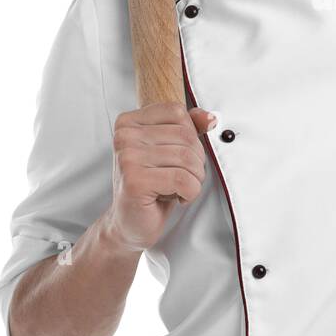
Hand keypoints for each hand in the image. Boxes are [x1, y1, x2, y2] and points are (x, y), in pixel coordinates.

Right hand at [107, 102, 213, 251]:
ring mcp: (127, 158)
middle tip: (182, 177)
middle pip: (185, 135)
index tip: (178, 156)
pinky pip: (183, 180)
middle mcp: (124, 136)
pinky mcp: (135, 181)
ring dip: (194, 178)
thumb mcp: (170, 150)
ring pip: (187, 158)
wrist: (130, 222)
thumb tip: (210, 118)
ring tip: (179, 188)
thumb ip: (189, 128)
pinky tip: (177, 197)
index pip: (177, 112)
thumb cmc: (152, 185)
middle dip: (195, 161)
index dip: (190, 136)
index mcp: (129, 122)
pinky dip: (190, 192)